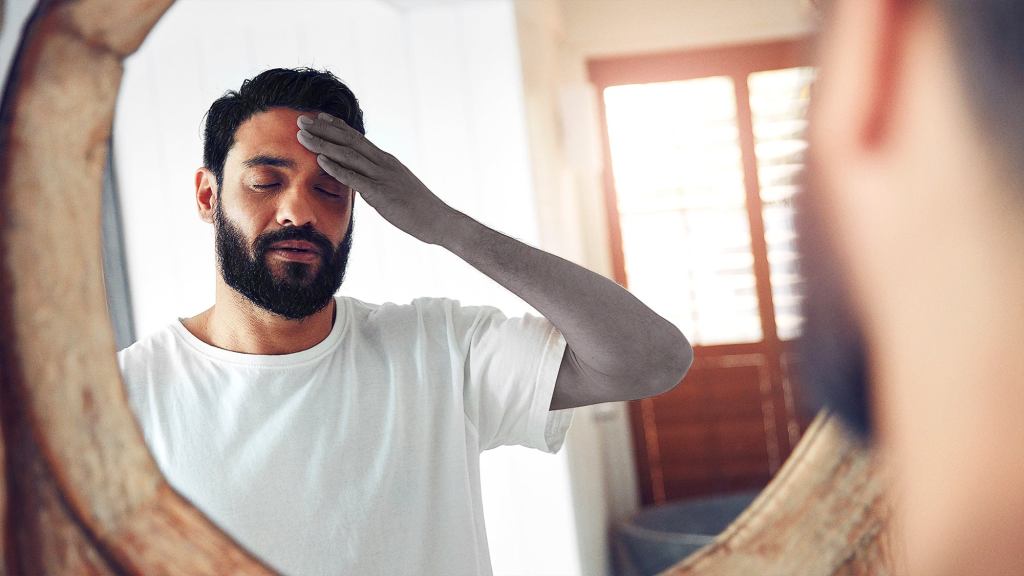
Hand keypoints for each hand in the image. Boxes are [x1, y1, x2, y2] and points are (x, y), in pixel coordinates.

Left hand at [296, 112, 453, 244]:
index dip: (337, 126)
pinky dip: (336, 168)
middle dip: (323, 129)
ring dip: (323, 144)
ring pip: (348, 155)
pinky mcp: (381, 193)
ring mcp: (382, 177)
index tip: (319, 117)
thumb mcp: (396, 188)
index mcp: (386, 161)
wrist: (439, 220)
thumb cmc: (419, 208)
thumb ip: (378, 181)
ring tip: (302, 135)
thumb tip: (362, 182)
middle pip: (348, 141)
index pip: (358, 138)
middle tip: (300, 119)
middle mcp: (383, 163)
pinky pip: (355, 178)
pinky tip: (320, 160)